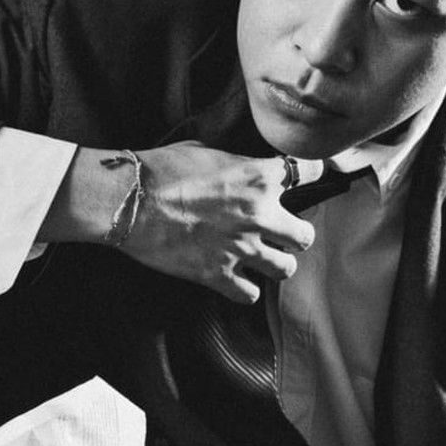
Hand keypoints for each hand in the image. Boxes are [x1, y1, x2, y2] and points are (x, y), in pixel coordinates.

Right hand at [123, 142, 322, 300]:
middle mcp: (258, 215)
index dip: (316, 172)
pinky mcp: (218, 275)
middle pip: (304, 235)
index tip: (317, 174)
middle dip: (295, 234)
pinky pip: (250, 294)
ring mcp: (241, 248)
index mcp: (258, 178)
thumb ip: (237, 165)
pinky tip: (236, 279)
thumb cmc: (161, 170)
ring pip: (286, 268)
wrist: (128, 200)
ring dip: (276, 263)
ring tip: (263, 259)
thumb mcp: (207, 151)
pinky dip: (245, 289)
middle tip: (282, 233)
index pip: (310, 170)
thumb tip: (244, 170)